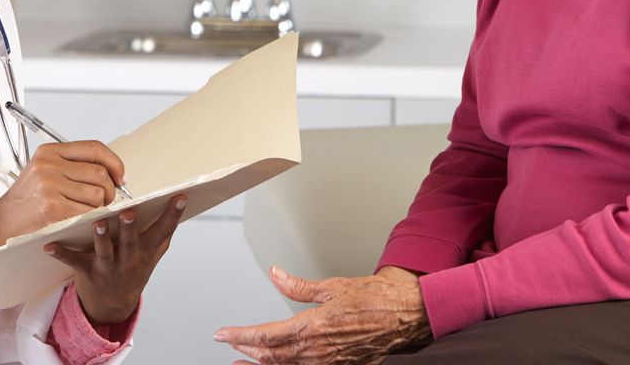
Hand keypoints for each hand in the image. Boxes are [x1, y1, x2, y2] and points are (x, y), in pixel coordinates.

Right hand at [0, 141, 127, 237]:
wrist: (0, 222)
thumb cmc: (25, 199)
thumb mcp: (44, 170)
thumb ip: (72, 165)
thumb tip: (111, 170)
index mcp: (49, 152)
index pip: (94, 148)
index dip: (114, 162)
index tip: (120, 175)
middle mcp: (49, 165)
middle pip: (100, 172)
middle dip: (111, 189)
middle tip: (108, 199)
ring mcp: (50, 186)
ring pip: (97, 194)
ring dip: (100, 206)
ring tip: (89, 210)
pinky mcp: (52, 207)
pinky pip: (87, 211)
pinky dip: (91, 217)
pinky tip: (81, 219)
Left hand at [45, 194, 186, 324]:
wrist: (111, 306)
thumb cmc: (132, 272)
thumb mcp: (152, 255)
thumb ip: (162, 233)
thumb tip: (178, 205)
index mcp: (146, 251)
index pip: (163, 230)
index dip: (173, 214)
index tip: (180, 196)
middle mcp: (128, 258)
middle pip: (131, 241)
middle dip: (130, 227)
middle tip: (129, 212)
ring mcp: (108, 266)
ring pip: (105, 250)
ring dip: (101, 238)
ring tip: (98, 224)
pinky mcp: (87, 271)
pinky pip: (73, 261)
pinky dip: (61, 254)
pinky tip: (49, 246)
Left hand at [214, 266, 431, 364]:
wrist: (406, 316)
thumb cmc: (375, 299)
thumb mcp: (333, 286)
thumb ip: (298, 285)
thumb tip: (274, 274)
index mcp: (314, 327)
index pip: (266, 336)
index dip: (240, 336)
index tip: (222, 334)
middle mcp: (318, 350)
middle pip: (271, 356)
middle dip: (246, 350)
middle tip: (229, 343)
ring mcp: (329, 362)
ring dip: (262, 363)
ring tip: (244, 359)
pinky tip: (278, 362)